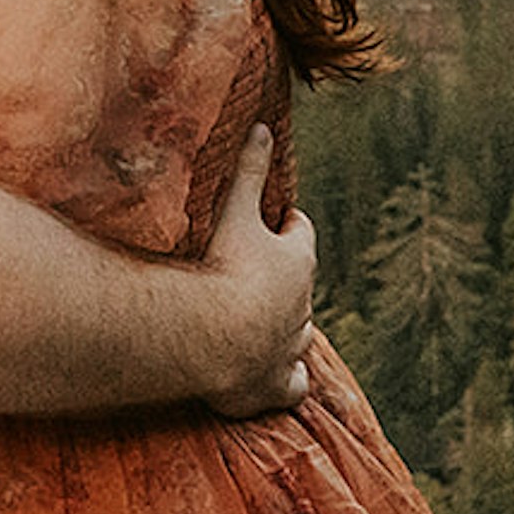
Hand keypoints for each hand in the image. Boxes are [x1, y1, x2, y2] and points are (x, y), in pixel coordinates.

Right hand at [197, 125, 316, 416]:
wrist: (211, 337)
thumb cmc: (222, 267)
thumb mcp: (233, 209)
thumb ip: (249, 170)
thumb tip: (263, 127)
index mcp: (298, 261)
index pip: (301, 233)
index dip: (288, 224)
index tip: (275, 219)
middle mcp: (302, 306)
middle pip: (301, 287)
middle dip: (285, 280)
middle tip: (255, 272)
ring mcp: (289, 349)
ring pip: (299, 335)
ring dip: (285, 327)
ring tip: (261, 320)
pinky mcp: (273, 386)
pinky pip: (291, 385)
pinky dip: (285, 379)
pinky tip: (274, 376)